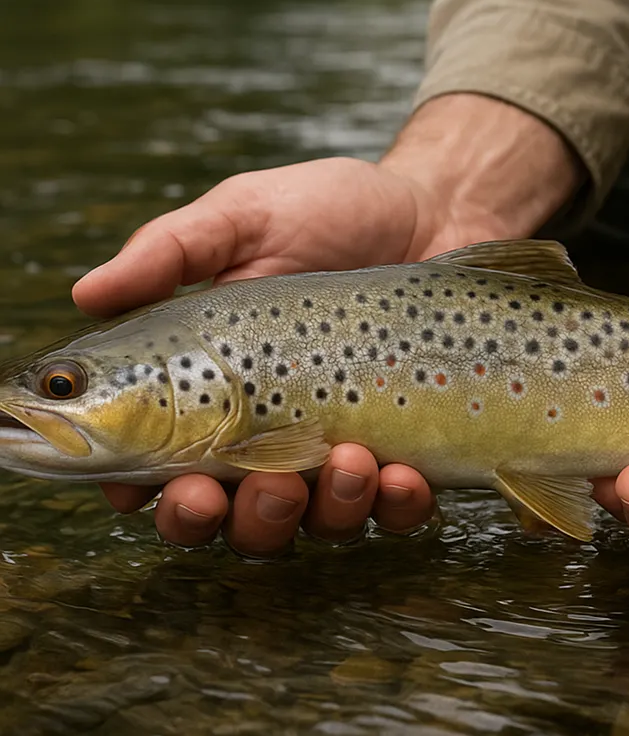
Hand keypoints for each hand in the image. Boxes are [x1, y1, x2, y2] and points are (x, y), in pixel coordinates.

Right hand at [75, 94, 582, 554]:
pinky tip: (402, 473)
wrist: (436, 210)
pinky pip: (397, 509)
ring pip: (317, 525)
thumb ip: (173, 252)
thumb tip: (85, 291)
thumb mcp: (246, 216)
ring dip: (326, 511)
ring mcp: (342, 448)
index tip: (164, 490)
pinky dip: (397, 505)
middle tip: (267, 486)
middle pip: (238, 520)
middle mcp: (272, 433)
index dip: (156, 497)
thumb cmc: (331, 210)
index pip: (164, 470)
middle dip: (246, 521)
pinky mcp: (409, 449)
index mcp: (213, 392)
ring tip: (350, 459)